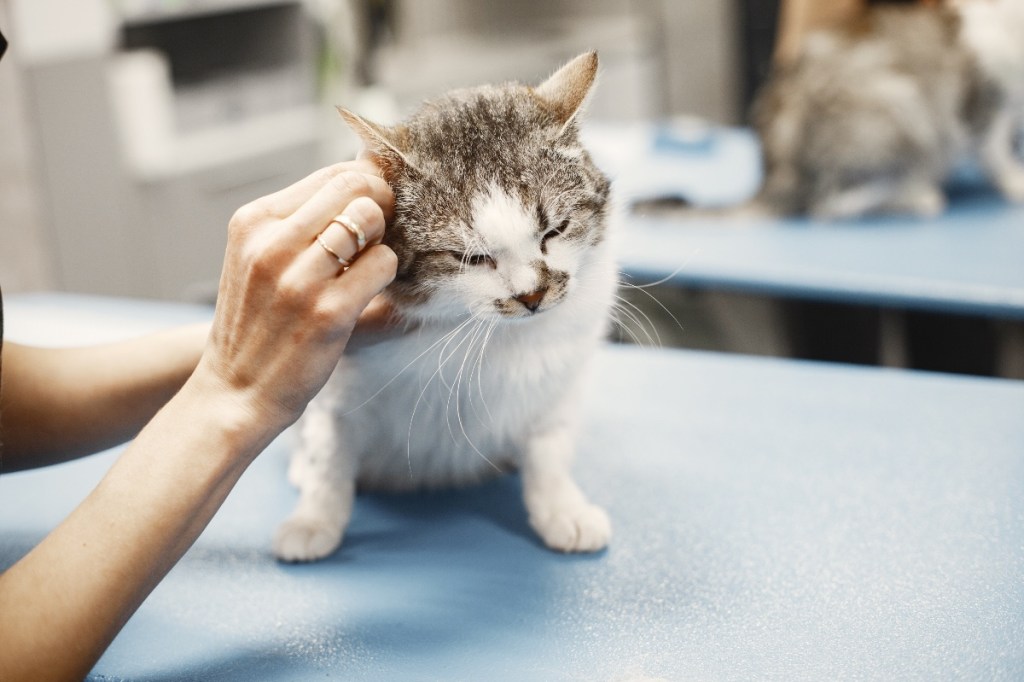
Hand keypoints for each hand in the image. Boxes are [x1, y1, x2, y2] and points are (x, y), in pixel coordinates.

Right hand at [193, 160, 397, 433]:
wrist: (236, 391)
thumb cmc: (258, 322)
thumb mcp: (258, 258)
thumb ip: (299, 222)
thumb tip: (364, 177)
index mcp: (253, 222)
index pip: (331, 176)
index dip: (365, 187)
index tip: (373, 209)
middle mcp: (271, 243)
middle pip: (355, 188)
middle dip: (381, 205)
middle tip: (379, 236)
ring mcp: (299, 278)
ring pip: (371, 219)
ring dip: (382, 241)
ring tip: (367, 266)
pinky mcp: (328, 311)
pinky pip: (383, 263)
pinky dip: (387, 273)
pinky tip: (370, 292)